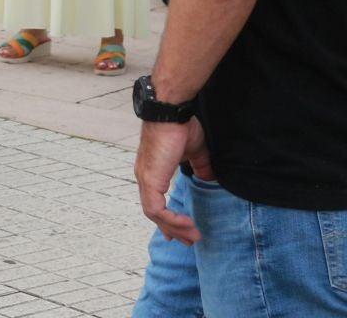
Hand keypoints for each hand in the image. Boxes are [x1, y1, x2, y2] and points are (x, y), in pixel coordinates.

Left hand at [137, 118, 210, 242]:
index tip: (181, 229)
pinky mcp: (150, 179)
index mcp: (152, 170)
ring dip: (174, 228)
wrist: (171, 113)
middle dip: (171, 228)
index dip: (167, 216)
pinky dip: (171, 220)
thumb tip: (210, 180)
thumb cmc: (181, 126)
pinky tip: (187, 224)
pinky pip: (156, 209)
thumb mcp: (195, 152)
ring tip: (193, 237)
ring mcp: (145, 178)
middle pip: (153, 211)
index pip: (155, 200)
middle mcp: (144, 176)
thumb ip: (201, 168)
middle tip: (187, 241)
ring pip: (154, 213)